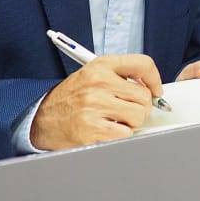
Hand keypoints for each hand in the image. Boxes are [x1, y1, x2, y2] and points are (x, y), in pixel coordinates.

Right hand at [30, 54, 159, 150]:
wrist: (42, 120)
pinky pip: (126, 134)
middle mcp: (98, 83)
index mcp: (100, 66)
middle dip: (140, 107)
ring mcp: (95, 106)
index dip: (154, 79)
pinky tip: (106, 131)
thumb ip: (119, 77)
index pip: (142, 64)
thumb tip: (150, 89)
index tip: (156, 90)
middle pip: (144, 97)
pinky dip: (120, 136)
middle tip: (126, 111)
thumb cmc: (70, 100)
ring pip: (138, 116)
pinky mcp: (94, 129)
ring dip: (130, 123)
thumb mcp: (91, 76)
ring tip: (113, 120)